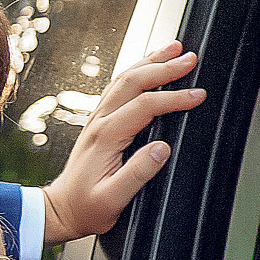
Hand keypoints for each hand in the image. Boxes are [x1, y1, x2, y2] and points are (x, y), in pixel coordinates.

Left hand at [42, 43, 204, 243]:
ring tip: (174, 49)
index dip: (174, 98)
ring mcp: (97, 119)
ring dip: (150, 62)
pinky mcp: (99, 122)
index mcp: (105, 137)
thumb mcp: (113, 200)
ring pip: (123, 79)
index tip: (198, 95)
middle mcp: (99, 122)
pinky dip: (137, 72)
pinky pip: (118, 88)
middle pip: (132, 82)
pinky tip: (149, 67)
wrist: (61, 210)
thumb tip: (162, 148)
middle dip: (164, 67)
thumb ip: (138, 174)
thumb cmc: (87, 208)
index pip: (144, 106)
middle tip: (190, 58)